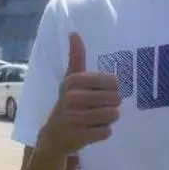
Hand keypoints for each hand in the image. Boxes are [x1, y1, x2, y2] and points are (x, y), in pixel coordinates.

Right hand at [36, 32, 120, 155]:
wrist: (53, 136)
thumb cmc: (69, 103)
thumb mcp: (71, 79)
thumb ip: (76, 57)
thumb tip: (74, 33)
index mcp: (73, 81)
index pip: (113, 81)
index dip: (113, 88)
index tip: (101, 92)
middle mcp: (72, 98)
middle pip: (115, 98)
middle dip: (112, 104)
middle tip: (99, 107)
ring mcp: (74, 118)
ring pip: (113, 115)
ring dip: (109, 118)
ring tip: (96, 119)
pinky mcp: (78, 137)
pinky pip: (107, 131)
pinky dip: (103, 132)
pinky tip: (91, 130)